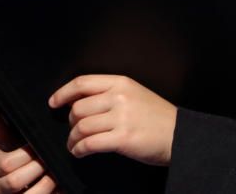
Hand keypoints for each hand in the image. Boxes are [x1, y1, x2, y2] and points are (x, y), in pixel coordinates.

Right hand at [0, 96, 60, 193]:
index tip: (38, 146)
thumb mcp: (1, 138)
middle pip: (14, 181)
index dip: (25, 155)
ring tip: (58, 173)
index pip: (5, 163)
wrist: (12, 183)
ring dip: (46, 184)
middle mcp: (1, 187)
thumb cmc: (11, 155)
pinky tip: (63, 186)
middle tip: (51, 159)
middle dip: (36, 169)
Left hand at [49, 74, 176, 165]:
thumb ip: (110, 93)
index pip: (82, 83)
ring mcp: (121, 118)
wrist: (181, 135)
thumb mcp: (134, 94)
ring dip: (73, 138)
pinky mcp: (123, 138)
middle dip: (70, 122)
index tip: (54, 102)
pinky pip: (91, 143)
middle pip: (79, 107)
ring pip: (82, 126)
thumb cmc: (157, 116)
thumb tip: (79, 101)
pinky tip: (79, 152)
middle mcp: (119, 97)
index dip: (63, 93)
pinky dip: (80, 149)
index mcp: (121, 82)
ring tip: (74, 144)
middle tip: (72, 130)